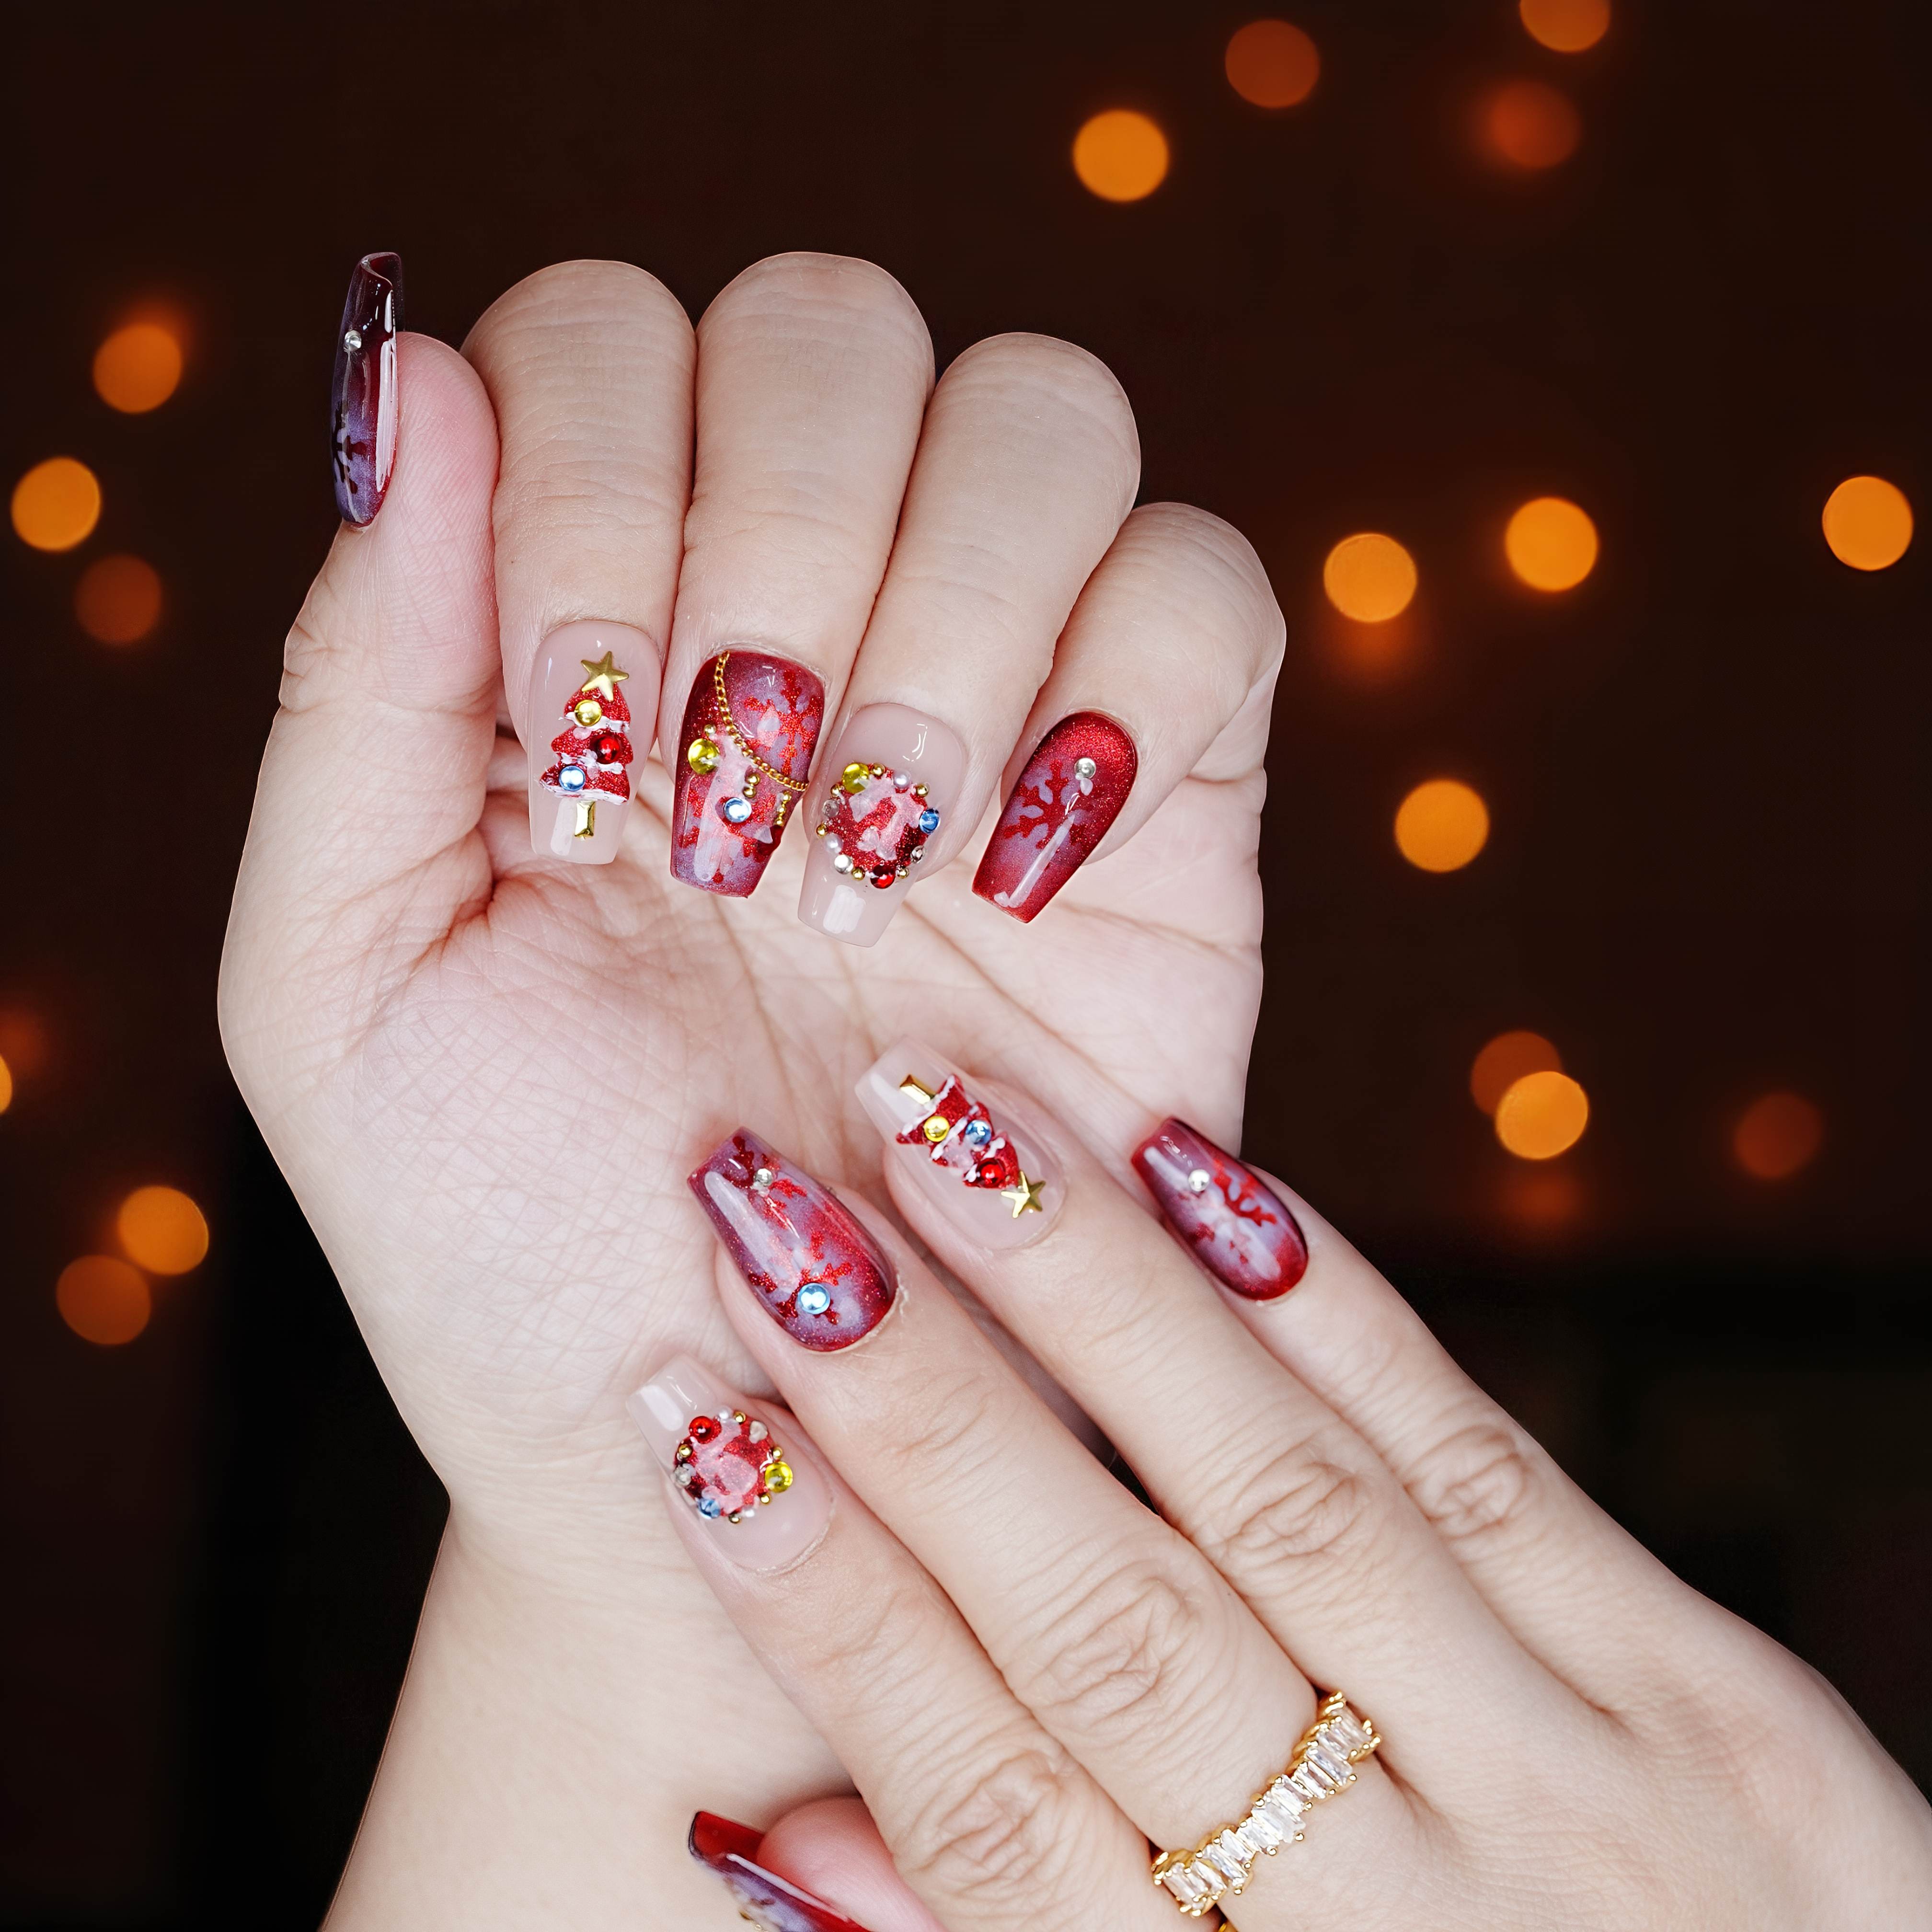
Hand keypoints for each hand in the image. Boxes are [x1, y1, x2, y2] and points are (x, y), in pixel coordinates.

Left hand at [218, 253, 1282, 1920]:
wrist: (752, 1446)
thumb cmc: (520, 1239)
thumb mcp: (343, 986)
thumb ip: (351, 682)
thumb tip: (403, 365)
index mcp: (579, 621)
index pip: (607, 340)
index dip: (598, 492)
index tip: (586, 760)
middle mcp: (790, 610)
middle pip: (836, 327)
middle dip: (775, 545)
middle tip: (724, 815)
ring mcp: (993, 684)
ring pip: (1043, 414)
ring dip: (946, 616)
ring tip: (866, 861)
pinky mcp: (1167, 790)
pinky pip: (1208, 589)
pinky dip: (1120, 689)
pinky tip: (1012, 878)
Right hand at [645, 1057, 1931, 1930]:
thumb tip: (758, 1828)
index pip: (986, 1802)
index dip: (826, 1601)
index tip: (693, 1421)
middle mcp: (1414, 1919)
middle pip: (1116, 1621)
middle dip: (926, 1408)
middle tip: (776, 1218)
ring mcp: (1596, 1791)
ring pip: (1287, 1496)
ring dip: (1098, 1300)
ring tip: (950, 1127)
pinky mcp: (1726, 1704)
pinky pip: (1488, 1466)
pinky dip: (1330, 1310)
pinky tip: (1201, 1173)